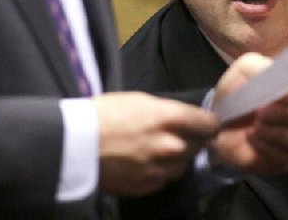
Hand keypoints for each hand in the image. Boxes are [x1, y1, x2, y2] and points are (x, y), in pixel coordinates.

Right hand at [94, 91, 217, 196]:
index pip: (209, 124)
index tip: (205, 124)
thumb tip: (184, 119)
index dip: (209, 123)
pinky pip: (165, 179)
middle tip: (175, 134)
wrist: (78, 143)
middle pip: (199, 145)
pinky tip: (144, 162)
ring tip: (157, 150)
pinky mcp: (149, 186)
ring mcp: (161, 169)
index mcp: (170, 118)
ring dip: (176, 158)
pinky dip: (160, 171)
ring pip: (183, 165)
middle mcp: (171, 145)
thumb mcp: (141, 100)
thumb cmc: (106, 113)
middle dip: (191, 140)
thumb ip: (168, 112)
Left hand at [208, 52, 287, 174]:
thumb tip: (282, 86)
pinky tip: (254, 139)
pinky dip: (269, 148)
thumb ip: (264, 70)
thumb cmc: (239, 90)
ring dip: (278, 134)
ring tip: (256, 127)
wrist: (220, 120)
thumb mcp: (246, 70)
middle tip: (262, 112)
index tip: (287, 93)